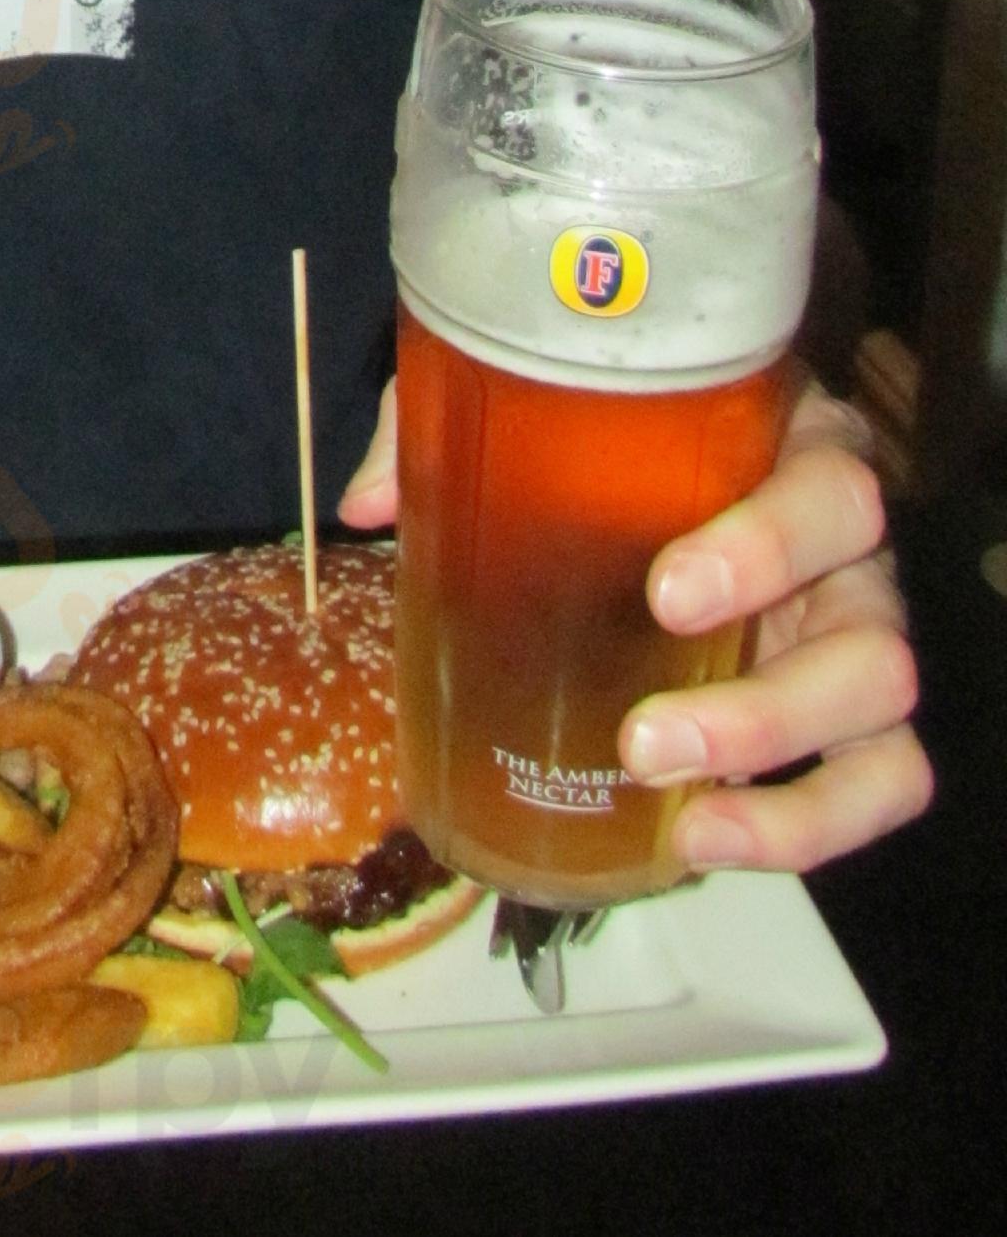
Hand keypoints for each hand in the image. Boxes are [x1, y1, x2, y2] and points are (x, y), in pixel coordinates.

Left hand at [337, 377, 932, 874]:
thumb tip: (373, 504)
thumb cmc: (601, 445)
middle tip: (642, 740)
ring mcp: (849, 642)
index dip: (767, 548)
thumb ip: (453, 427)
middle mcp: (843, 557)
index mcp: (789, 459)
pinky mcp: (847, 721)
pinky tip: (701, 841)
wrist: (643, 476)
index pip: (831, 491)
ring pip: (879, 720)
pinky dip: (805, 826)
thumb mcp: (536, 412)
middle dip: (763, 709)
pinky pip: (881, 780)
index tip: (668, 591)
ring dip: (780, 778)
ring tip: (673, 810)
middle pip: (871, 636)